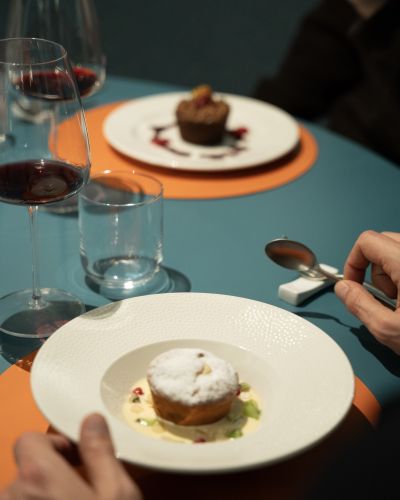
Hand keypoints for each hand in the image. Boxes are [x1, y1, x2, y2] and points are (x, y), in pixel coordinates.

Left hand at [0, 413, 142, 499]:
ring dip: (42, 495)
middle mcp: (12, 495)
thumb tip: (92, 419)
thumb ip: (101, 451)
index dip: (54, 446)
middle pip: (27, 468)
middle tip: (81, 490)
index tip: (76, 461)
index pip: (28, 440)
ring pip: (23, 494)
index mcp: (37, 475)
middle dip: (51, 474)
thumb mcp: (117, 493)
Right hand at [334, 230, 399, 353]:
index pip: (367, 241)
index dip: (352, 262)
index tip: (353, 285)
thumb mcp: (389, 329)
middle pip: (382, 242)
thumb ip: (359, 304)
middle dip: (372, 268)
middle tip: (381, 297)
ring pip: (397, 251)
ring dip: (391, 273)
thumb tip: (343, 288)